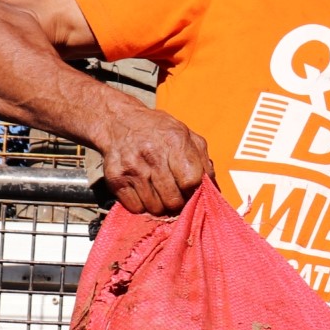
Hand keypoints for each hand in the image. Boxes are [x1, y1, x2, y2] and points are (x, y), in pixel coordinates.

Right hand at [97, 104, 211, 215]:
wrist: (118, 121)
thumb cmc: (158, 131)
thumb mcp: (187, 136)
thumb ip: (204, 162)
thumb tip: (214, 189)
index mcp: (175, 141)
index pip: (192, 181)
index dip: (195, 191)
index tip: (192, 190)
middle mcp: (152, 154)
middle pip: (173, 200)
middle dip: (178, 202)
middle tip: (176, 194)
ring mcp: (132, 168)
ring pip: (155, 207)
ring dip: (160, 205)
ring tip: (159, 192)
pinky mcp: (115, 178)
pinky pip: (135, 208)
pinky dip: (142, 205)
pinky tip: (144, 191)